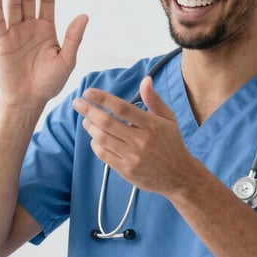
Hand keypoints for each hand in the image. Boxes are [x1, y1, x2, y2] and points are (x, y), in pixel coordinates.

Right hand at [0, 0, 88, 109]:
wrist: (29, 99)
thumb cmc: (49, 82)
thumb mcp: (66, 60)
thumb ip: (73, 38)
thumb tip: (84, 16)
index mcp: (46, 29)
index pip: (46, 1)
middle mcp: (30, 27)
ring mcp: (15, 33)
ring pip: (13, 6)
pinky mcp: (1, 42)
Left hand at [72, 77, 200, 194]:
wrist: (179, 176)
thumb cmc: (172, 144)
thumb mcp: (168, 119)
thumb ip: (154, 100)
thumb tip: (145, 80)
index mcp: (151, 125)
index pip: (122, 108)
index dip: (103, 99)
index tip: (89, 92)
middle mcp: (141, 141)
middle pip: (107, 123)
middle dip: (89, 111)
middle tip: (77, 103)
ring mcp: (132, 157)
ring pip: (103, 139)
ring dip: (90, 127)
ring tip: (86, 119)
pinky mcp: (126, 171)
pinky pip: (104, 155)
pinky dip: (96, 144)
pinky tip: (95, 138)